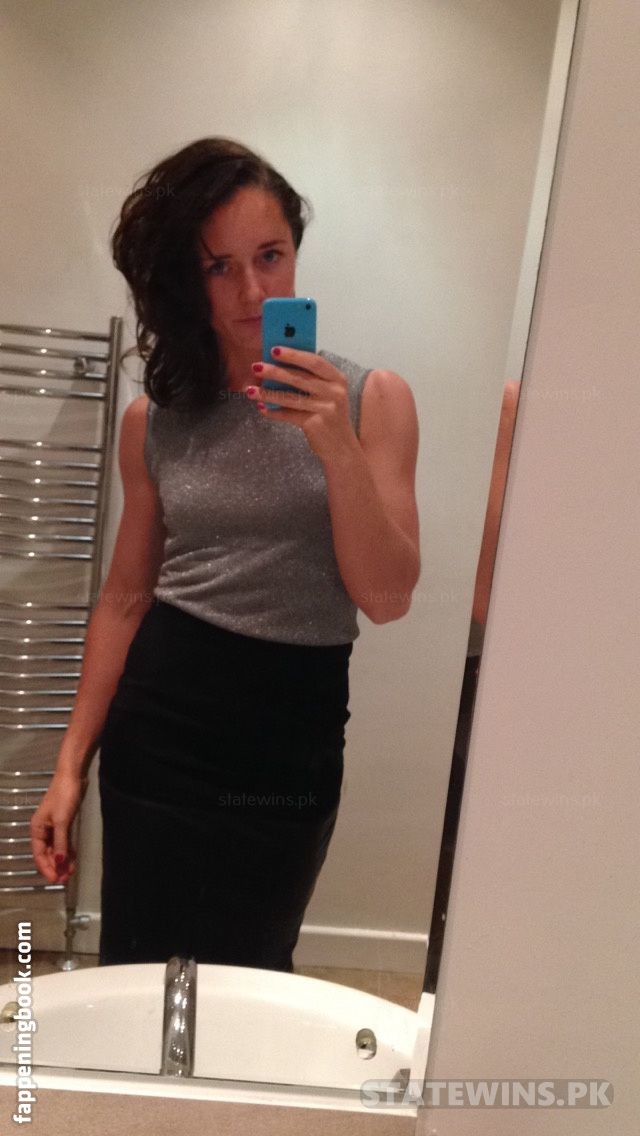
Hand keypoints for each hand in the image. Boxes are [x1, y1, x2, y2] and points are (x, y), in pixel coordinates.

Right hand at [30, 771, 87, 884]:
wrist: (73, 777)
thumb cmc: (64, 796)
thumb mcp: (62, 821)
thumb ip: (61, 843)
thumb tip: (59, 863)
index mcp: (37, 829)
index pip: (39, 855)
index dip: (47, 869)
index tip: (56, 880)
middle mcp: (43, 830)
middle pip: (47, 854)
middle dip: (56, 867)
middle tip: (66, 879)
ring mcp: (53, 827)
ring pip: (56, 850)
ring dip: (62, 861)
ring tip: (71, 872)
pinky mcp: (63, 824)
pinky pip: (63, 842)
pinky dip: (67, 852)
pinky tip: (73, 860)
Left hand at [246, 346, 358, 462]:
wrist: (342, 448)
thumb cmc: (330, 416)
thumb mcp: (328, 394)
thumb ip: (312, 379)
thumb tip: (278, 366)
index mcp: (338, 379)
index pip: (314, 361)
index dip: (294, 355)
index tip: (274, 349)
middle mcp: (334, 392)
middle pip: (299, 378)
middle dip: (275, 371)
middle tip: (256, 366)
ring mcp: (326, 408)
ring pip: (290, 397)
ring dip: (268, 393)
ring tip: (250, 390)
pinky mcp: (315, 424)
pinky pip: (289, 415)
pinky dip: (273, 412)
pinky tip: (261, 408)